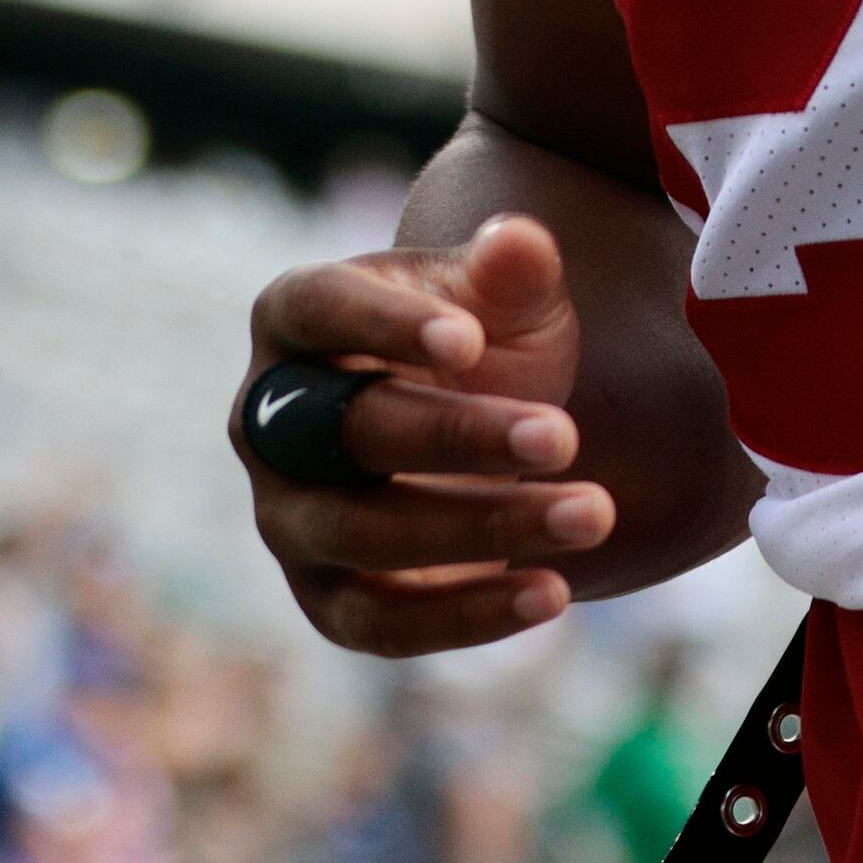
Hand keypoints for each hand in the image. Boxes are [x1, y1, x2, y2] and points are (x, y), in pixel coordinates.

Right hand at [234, 217, 616, 656]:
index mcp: (294, 318)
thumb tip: (520, 239)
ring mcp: (291, 516)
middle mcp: (271, 422)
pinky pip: (381, 623)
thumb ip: (511, 269)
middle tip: (563, 436)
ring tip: (591, 512)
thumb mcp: (505, 299)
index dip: (386, 324)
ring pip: (365, 532)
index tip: (471, 338)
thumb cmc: (479, 345)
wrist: (476, 437)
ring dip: (481, 526)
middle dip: (457, 436)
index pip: (318, 310)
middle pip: (349, 430)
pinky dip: (466, 615)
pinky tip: (552, 591)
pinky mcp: (328, 599)